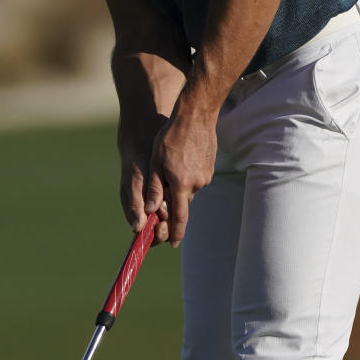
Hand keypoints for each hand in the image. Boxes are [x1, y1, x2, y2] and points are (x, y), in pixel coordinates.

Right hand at [120, 150, 169, 243]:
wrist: (145, 149)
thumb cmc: (136, 169)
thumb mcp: (134, 186)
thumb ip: (136, 206)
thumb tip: (137, 228)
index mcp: (138, 216)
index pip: (149, 236)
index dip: (157, 235)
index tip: (162, 227)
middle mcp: (151, 214)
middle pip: (164, 230)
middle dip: (168, 223)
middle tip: (167, 209)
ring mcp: (162, 205)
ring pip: (173, 217)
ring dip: (174, 210)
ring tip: (169, 193)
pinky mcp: (172, 196)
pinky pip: (178, 204)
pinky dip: (179, 199)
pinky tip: (177, 188)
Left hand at [145, 109, 216, 245]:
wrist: (196, 115)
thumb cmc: (171, 137)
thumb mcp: (156, 163)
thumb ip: (154, 189)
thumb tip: (149, 211)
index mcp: (181, 185)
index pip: (180, 217)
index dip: (176, 233)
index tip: (173, 244)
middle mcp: (196, 184)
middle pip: (182, 202)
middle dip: (173, 200)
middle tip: (163, 187)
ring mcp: (205, 176)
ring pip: (188, 188)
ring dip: (179, 184)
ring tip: (172, 163)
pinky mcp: (210, 167)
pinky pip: (195, 177)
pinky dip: (187, 174)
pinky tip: (181, 158)